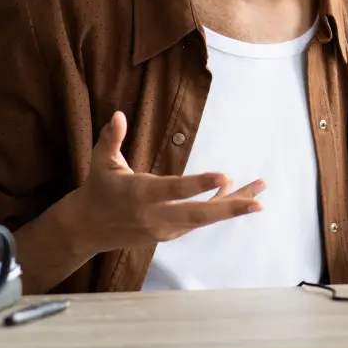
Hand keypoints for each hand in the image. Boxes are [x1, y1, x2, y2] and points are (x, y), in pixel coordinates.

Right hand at [75, 111, 264, 253]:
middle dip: (230, 207)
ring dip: (232, 205)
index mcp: (139, 194)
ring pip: (204, 218)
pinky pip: (199, 221)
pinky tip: (236, 193)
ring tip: (260, 191)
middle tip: (258, 202)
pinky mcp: (169, 233)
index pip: (174, 189)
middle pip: (198, 214)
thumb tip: (118, 114)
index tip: (224, 176)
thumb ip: (111, 138)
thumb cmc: (98, 188)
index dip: (199, 184)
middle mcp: (155, 215)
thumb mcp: (100, 160)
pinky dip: (218, 207)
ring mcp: (164, 228)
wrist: (87, 229)